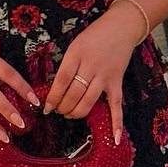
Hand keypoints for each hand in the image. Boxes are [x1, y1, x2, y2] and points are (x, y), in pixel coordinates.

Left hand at [44, 8, 141, 138]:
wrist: (121, 27)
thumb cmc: (94, 35)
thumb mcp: (75, 44)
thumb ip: (67, 64)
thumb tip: (56, 89)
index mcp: (76, 54)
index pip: (61, 81)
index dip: (53, 97)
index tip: (46, 107)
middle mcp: (91, 66)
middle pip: (74, 94)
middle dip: (63, 107)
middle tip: (58, 111)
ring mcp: (105, 76)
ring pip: (89, 102)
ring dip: (77, 113)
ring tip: (69, 114)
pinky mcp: (117, 82)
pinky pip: (116, 106)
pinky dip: (117, 123)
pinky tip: (115, 138)